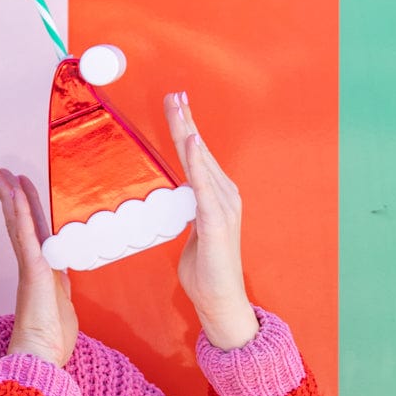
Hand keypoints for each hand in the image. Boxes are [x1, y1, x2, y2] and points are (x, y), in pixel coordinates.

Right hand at [0, 168, 78, 367]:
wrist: (40, 358)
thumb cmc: (50, 340)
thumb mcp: (64, 306)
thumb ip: (61, 288)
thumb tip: (63, 281)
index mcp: (41, 271)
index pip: (30, 233)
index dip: (24, 210)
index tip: (17, 190)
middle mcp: (33, 265)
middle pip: (20, 222)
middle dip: (11, 196)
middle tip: (0, 174)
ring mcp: (31, 266)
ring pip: (19, 223)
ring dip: (12, 196)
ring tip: (2, 175)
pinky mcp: (34, 269)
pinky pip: (26, 235)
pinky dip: (21, 213)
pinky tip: (16, 194)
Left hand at [163, 92, 258, 349]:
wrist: (220, 301)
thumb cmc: (204, 270)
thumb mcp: (190, 233)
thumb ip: (184, 212)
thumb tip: (171, 202)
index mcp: (216, 196)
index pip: (197, 156)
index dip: (186, 129)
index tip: (175, 104)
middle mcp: (224, 195)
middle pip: (200, 151)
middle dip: (186, 121)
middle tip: (174, 94)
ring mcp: (224, 206)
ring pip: (201, 161)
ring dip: (189, 133)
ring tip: (178, 107)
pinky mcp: (217, 221)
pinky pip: (204, 185)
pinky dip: (196, 162)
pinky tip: (190, 142)